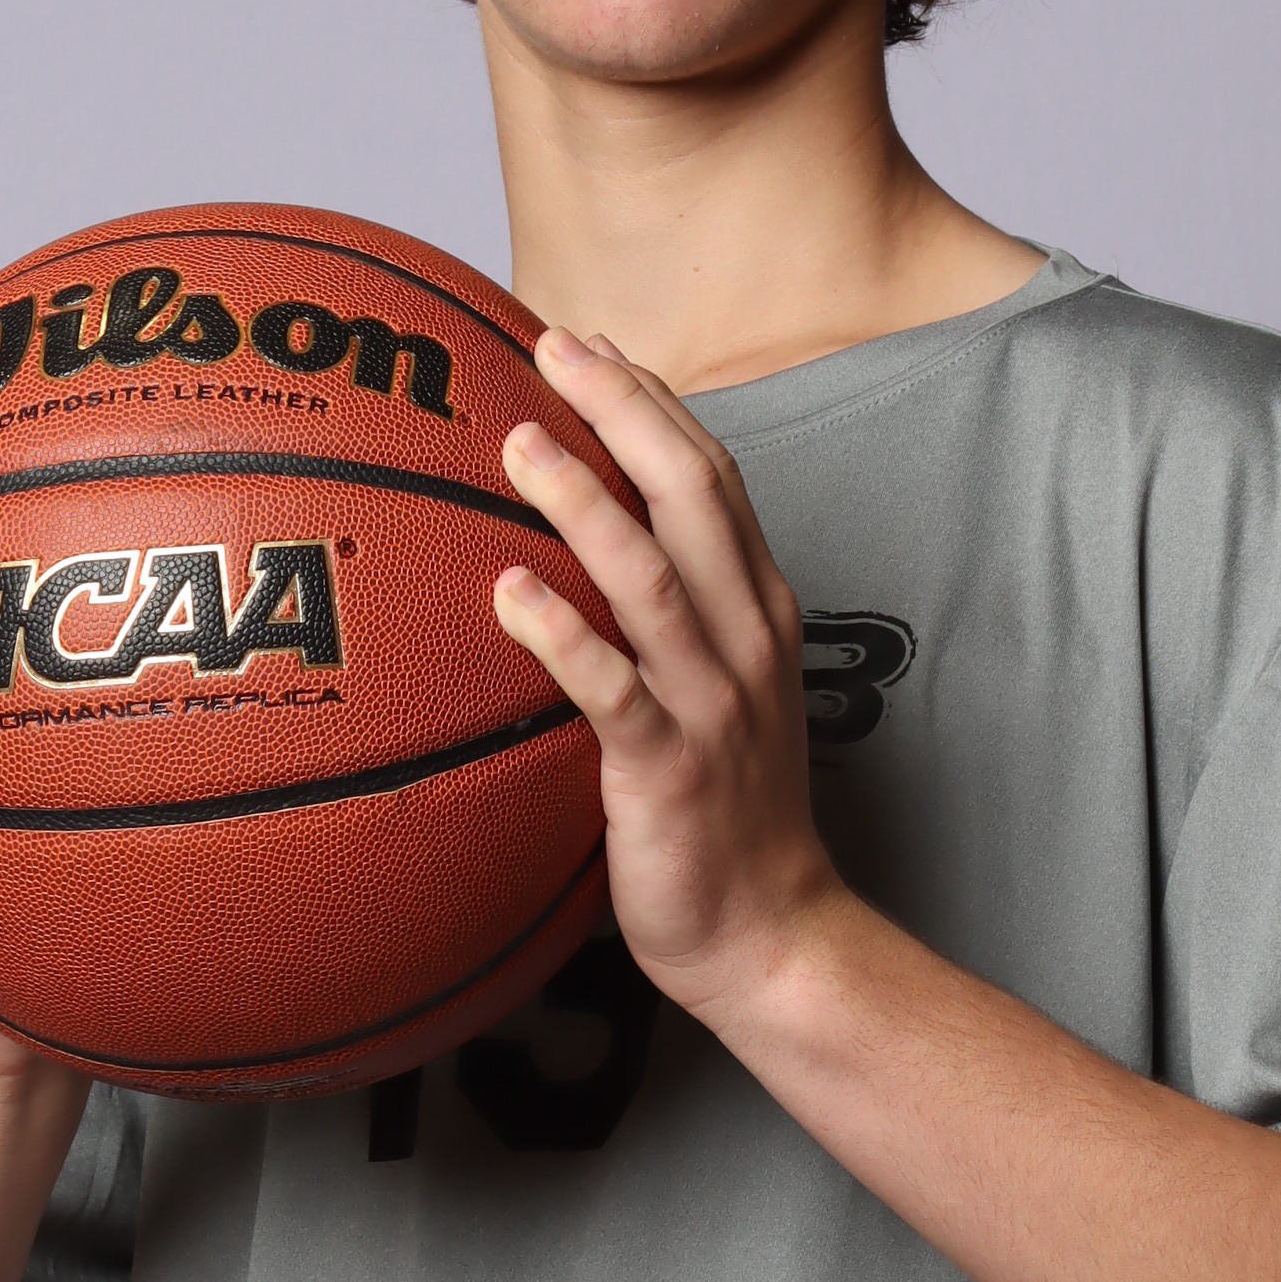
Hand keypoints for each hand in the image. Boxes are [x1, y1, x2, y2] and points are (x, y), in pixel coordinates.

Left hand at [491, 332, 849, 1023]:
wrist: (772, 937)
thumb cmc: (723, 818)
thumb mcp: (710, 699)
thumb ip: (661, 628)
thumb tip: (560, 568)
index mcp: (759, 612)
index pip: (711, 479)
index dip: (652, 404)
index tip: (590, 344)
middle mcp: (746, 640)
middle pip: (692, 495)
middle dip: (622, 411)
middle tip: (550, 346)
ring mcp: (713, 702)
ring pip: (652, 576)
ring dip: (585, 502)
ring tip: (519, 443)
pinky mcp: (670, 768)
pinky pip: (612, 689)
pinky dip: (563, 634)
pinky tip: (508, 593)